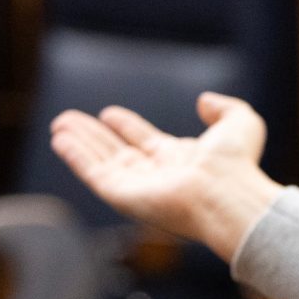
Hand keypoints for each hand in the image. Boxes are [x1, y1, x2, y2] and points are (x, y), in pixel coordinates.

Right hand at [49, 96, 282, 260]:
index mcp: (180, 160)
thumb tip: (204, 100)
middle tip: (69, 120)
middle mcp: (156, 176)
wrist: (228, 194)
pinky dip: (76, 158)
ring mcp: (139, 188)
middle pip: (117, 153)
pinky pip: (94, 175)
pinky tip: (61, 141)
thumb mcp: (241, 123)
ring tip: (58, 125)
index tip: (109, 114)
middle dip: (93, 136)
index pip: (145, 142)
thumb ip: (225, 108)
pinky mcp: (124, 197)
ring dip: (78, 144)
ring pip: (101, 162)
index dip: (127, 127)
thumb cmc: (237, 165)